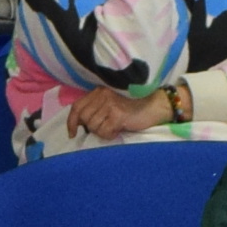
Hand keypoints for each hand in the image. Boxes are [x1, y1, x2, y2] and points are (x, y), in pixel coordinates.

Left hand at [65, 85, 179, 140]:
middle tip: (106, 126)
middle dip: (93, 127)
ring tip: (114, 126)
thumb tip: (79, 124)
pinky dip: (110, 135)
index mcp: (98, 91)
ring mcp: (110, 104)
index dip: (72, 122)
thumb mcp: (111, 103)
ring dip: (103, 131)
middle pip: (84, 119)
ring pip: (93, 127)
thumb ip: (95, 108)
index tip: (73, 133)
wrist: (155, 105)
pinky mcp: (117, 115)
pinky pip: (104, 132)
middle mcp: (102, 95)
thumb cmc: (133, 107)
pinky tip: (118, 129)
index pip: (76, 107)